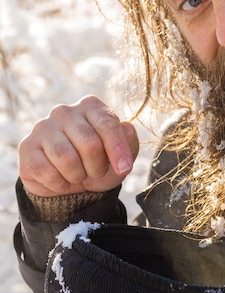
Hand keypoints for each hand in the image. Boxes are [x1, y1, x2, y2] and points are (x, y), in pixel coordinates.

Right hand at [18, 96, 138, 196]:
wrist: (71, 186)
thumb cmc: (99, 164)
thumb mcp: (121, 157)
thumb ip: (129, 142)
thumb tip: (127, 128)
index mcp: (91, 106)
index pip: (108, 124)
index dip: (118, 149)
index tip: (124, 169)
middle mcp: (65, 111)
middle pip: (89, 144)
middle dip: (97, 167)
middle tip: (95, 172)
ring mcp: (43, 127)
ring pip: (66, 158)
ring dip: (78, 176)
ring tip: (78, 175)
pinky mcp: (27, 146)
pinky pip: (47, 172)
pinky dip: (59, 184)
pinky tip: (60, 180)